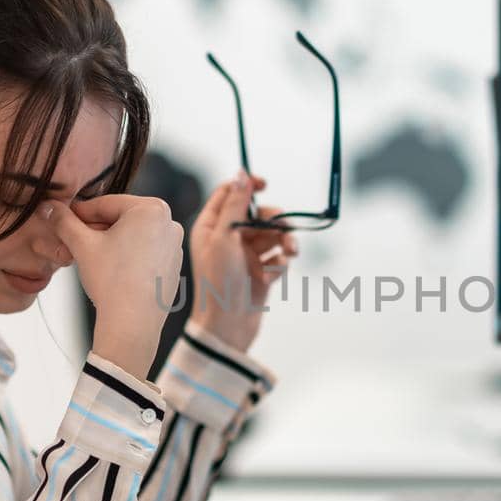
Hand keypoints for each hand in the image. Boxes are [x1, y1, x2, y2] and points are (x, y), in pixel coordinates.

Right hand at [45, 195, 183, 377]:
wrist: (133, 322)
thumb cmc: (111, 280)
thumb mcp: (82, 244)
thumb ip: (64, 221)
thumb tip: (48, 206)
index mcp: (152, 208)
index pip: (105, 204)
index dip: (79, 212)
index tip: (61, 219)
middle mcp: (169, 223)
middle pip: (120, 219)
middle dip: (95, 228)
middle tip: (72, 240)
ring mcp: (175, 246)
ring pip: (132, 236)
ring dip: (109, 242)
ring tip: (89, 257)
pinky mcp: (173, 266)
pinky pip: (145, 253)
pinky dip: (127, 257)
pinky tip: (110, 272)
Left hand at [188, 171, 297, 352]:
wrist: (228, 327)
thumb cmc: (218, 283)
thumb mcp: (224, 238)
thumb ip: (235, 205)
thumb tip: (241, 173)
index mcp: (211, 227)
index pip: (230, 193)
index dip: (247, 185)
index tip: (265, 184)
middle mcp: (228, 238)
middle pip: (259, 214)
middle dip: (275, 221)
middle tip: (284, 229)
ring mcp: (245, 256)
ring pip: (273, 236)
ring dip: (285, 243)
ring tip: (289, 254)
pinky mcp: (260, 273)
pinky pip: (278, 258)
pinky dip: (279, 265)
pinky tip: (272, 278)